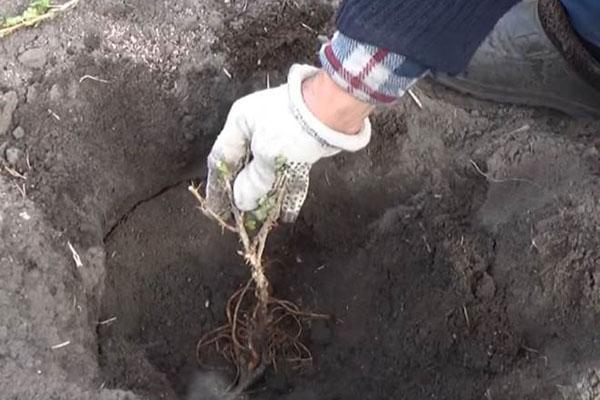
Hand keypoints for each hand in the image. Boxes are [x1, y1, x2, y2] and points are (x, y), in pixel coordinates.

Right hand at [205, 64, 371, 222]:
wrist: (333, 109)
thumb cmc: (292, 126)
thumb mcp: (266, 156)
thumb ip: (253, 182)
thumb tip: (242, 202)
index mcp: (241, 122)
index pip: (221, 157)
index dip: (218, 186)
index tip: (218, 209)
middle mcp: (257, 127)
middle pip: (244, 165)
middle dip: (243, 192)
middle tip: (240, 216)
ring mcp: (280, 134)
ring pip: (267, 171)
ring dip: (265, 194)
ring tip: (263, 216)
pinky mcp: (300, 144)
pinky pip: (288, 172)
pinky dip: (286, 190)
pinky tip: (287, 211)